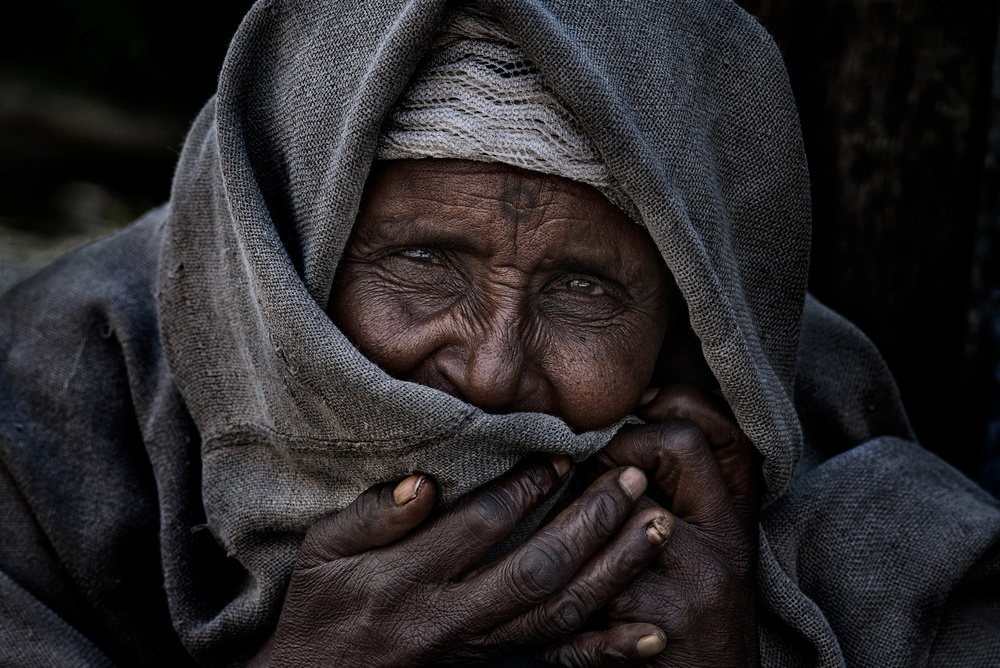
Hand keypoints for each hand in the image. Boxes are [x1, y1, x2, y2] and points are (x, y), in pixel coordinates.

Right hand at [252, 457, 676, 666]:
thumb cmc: (319, 614)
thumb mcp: (321, 555)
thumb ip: (372, 516)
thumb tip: (425, 483)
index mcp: (406, 580)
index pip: (479, 526)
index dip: (525, 488)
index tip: (561, 455)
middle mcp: (448, 620)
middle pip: (535, 569)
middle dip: (590, 521)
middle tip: (631, 478)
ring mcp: (476, 655)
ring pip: (559, 616)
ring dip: (615, 572)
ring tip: (657, 528)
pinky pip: (558, 666)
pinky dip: (608, 652)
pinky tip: (652, 635)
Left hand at [544, 386, 760, 666]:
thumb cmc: (697, 620)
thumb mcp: (710, 553)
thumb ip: (680, 496)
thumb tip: (617, 434)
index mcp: (737, 519)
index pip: (718, 429)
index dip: (671, 403)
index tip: (634, 409)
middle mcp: (727, 542)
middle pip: (677, 446)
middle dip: (617, 445)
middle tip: (583, 465)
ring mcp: (698, 580)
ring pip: (625, 505)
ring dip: (582, 508)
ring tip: (559, 519)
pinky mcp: (661, 622)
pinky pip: (597, 573)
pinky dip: (569, 578)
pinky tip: (557, 586)